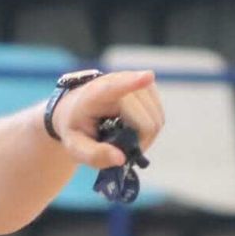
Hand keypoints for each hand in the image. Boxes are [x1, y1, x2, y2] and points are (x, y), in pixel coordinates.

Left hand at [50, 71, 164, 168]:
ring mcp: (135, 81)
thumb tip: (121, 159)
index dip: (132, 83)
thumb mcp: (75, 147)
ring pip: (156, 118)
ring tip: (123, 138)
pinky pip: (159, 115)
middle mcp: (117, 81)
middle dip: (139, 141)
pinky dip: (150, 128)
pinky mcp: (147, 85)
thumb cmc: (75, 129)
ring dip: (145, 136)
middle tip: (119, 148)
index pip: (114, 88)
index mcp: (93, 96)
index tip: (147, 76)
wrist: (76, 110)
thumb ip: (94, 155)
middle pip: (146, 121)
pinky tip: (133, 128)